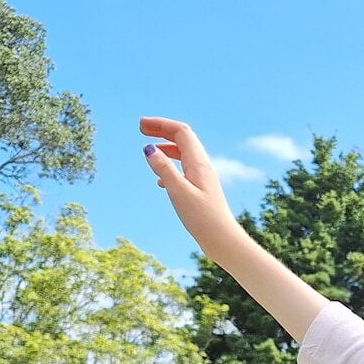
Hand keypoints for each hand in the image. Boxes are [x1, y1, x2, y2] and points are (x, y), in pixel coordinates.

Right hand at [141, 118, 234, 238]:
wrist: (222, 239)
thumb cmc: (203, 218)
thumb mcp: (179, 192)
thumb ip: (164, 169)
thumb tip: (149, 149)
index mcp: (198, 163)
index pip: (181, 132)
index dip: (161, 124)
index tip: (140, 125)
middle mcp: (203, 166)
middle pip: (182, 138)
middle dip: (162, 130)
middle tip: (141, 128)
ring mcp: (203, 177)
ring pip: (183, 154)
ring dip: (165, 147)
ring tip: (148, 150)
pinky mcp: (201, 190)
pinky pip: (185, 170)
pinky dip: (170, 166)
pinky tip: (160, 180)